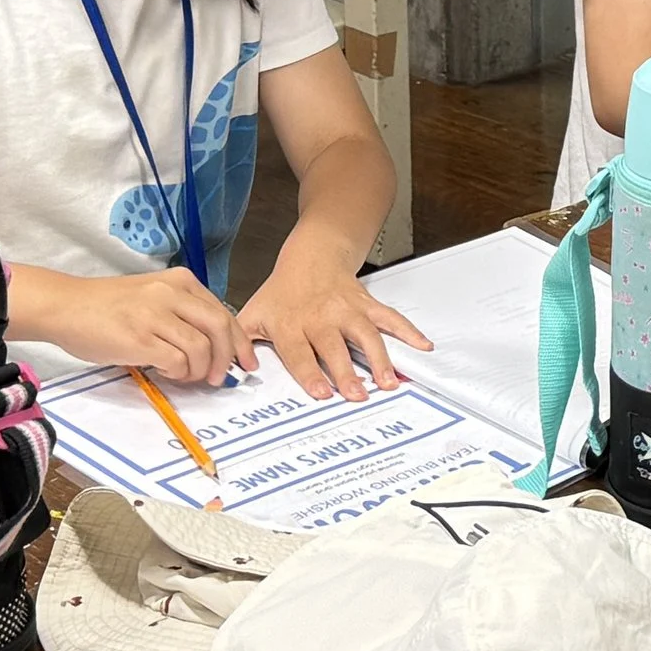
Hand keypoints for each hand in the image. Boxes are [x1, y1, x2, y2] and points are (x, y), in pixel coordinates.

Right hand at [46, 267, 248, 384]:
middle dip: (228, 358)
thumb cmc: (107, 306)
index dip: (240, 342)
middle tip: (221, 378)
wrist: (66, 306)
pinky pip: (177, 361)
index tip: (245, 363)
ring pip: (201, 348)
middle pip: (220, 328)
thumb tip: (214, 346)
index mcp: (181, 281)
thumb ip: (183, 312)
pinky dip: (178, 373)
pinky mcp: (140, 338)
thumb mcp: (154, 296)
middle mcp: (172, 293)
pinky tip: (165, 372)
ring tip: (184, 375)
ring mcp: (156, 314)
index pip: (224, 313)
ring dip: (199, 370)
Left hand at [237, 239, 431, 402]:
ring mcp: (347, 310)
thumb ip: (241, 344)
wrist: (312, 256)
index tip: (321, 393)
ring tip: (390, 382)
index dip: (310, 372)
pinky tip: (422, 347)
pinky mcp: (367, 305)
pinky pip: (390, 318)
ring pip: (366, 335)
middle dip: (347, 372)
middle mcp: (321, 317)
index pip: (299, 352)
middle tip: (358, 395)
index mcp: (291, 323)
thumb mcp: (253, 313)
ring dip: (380, 358)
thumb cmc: (282, 292)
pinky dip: (409, 332)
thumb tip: (228, 371)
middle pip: (335, 347)